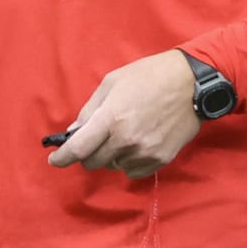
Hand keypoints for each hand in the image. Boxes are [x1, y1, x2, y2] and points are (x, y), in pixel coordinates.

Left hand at [47, 49, 202, 178]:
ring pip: (113, 166)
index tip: (54, 160)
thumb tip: (73, 133)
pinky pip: (133, 171)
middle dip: (86, 153)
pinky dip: (128, 162)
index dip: (62, 158)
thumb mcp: (112, 83)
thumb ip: (89, 110)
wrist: (192, 83)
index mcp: (110, 118)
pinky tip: (135, 144)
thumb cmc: (149, 76)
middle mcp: (126, 140)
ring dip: (110, 155)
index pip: (78, 149)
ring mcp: (144, 152)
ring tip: (122, 134)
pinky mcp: (160, 159)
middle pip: (93, 162)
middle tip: (94, 139)